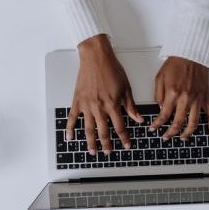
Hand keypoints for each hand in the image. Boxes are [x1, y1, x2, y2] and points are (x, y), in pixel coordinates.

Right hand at [67, 34, 143, 154]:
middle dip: (106, 145)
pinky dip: (70, 129)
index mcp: (113, 105)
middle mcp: (99, 108)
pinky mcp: (77, 101)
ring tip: (92, 151)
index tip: (126, 145)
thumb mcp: (126, 88)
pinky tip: (70, 138)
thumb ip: (131, 106)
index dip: (124, 138)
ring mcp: (87, 105)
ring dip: (90, 142)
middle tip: (108, 152)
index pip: (120, 127)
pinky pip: (72, 118)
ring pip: (88, 129)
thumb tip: (138, 119)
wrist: (96, 57)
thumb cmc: (111, 69)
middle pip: (103, 132)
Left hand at [149, 56, 208, 140]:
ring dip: (188, 133)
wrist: (191, 54)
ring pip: (194, 122)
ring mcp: (197, 99)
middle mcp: (186, 99)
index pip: (164, 115)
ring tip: (183, 138)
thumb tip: (160, 109)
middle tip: (166, 137)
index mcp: (173, 94)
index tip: (154, 129)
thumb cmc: (176, 63)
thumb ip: (158, 95)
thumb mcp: (160, 78)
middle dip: (170, 133)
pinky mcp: (205, 97)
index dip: (157, 125)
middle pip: (178, 123)